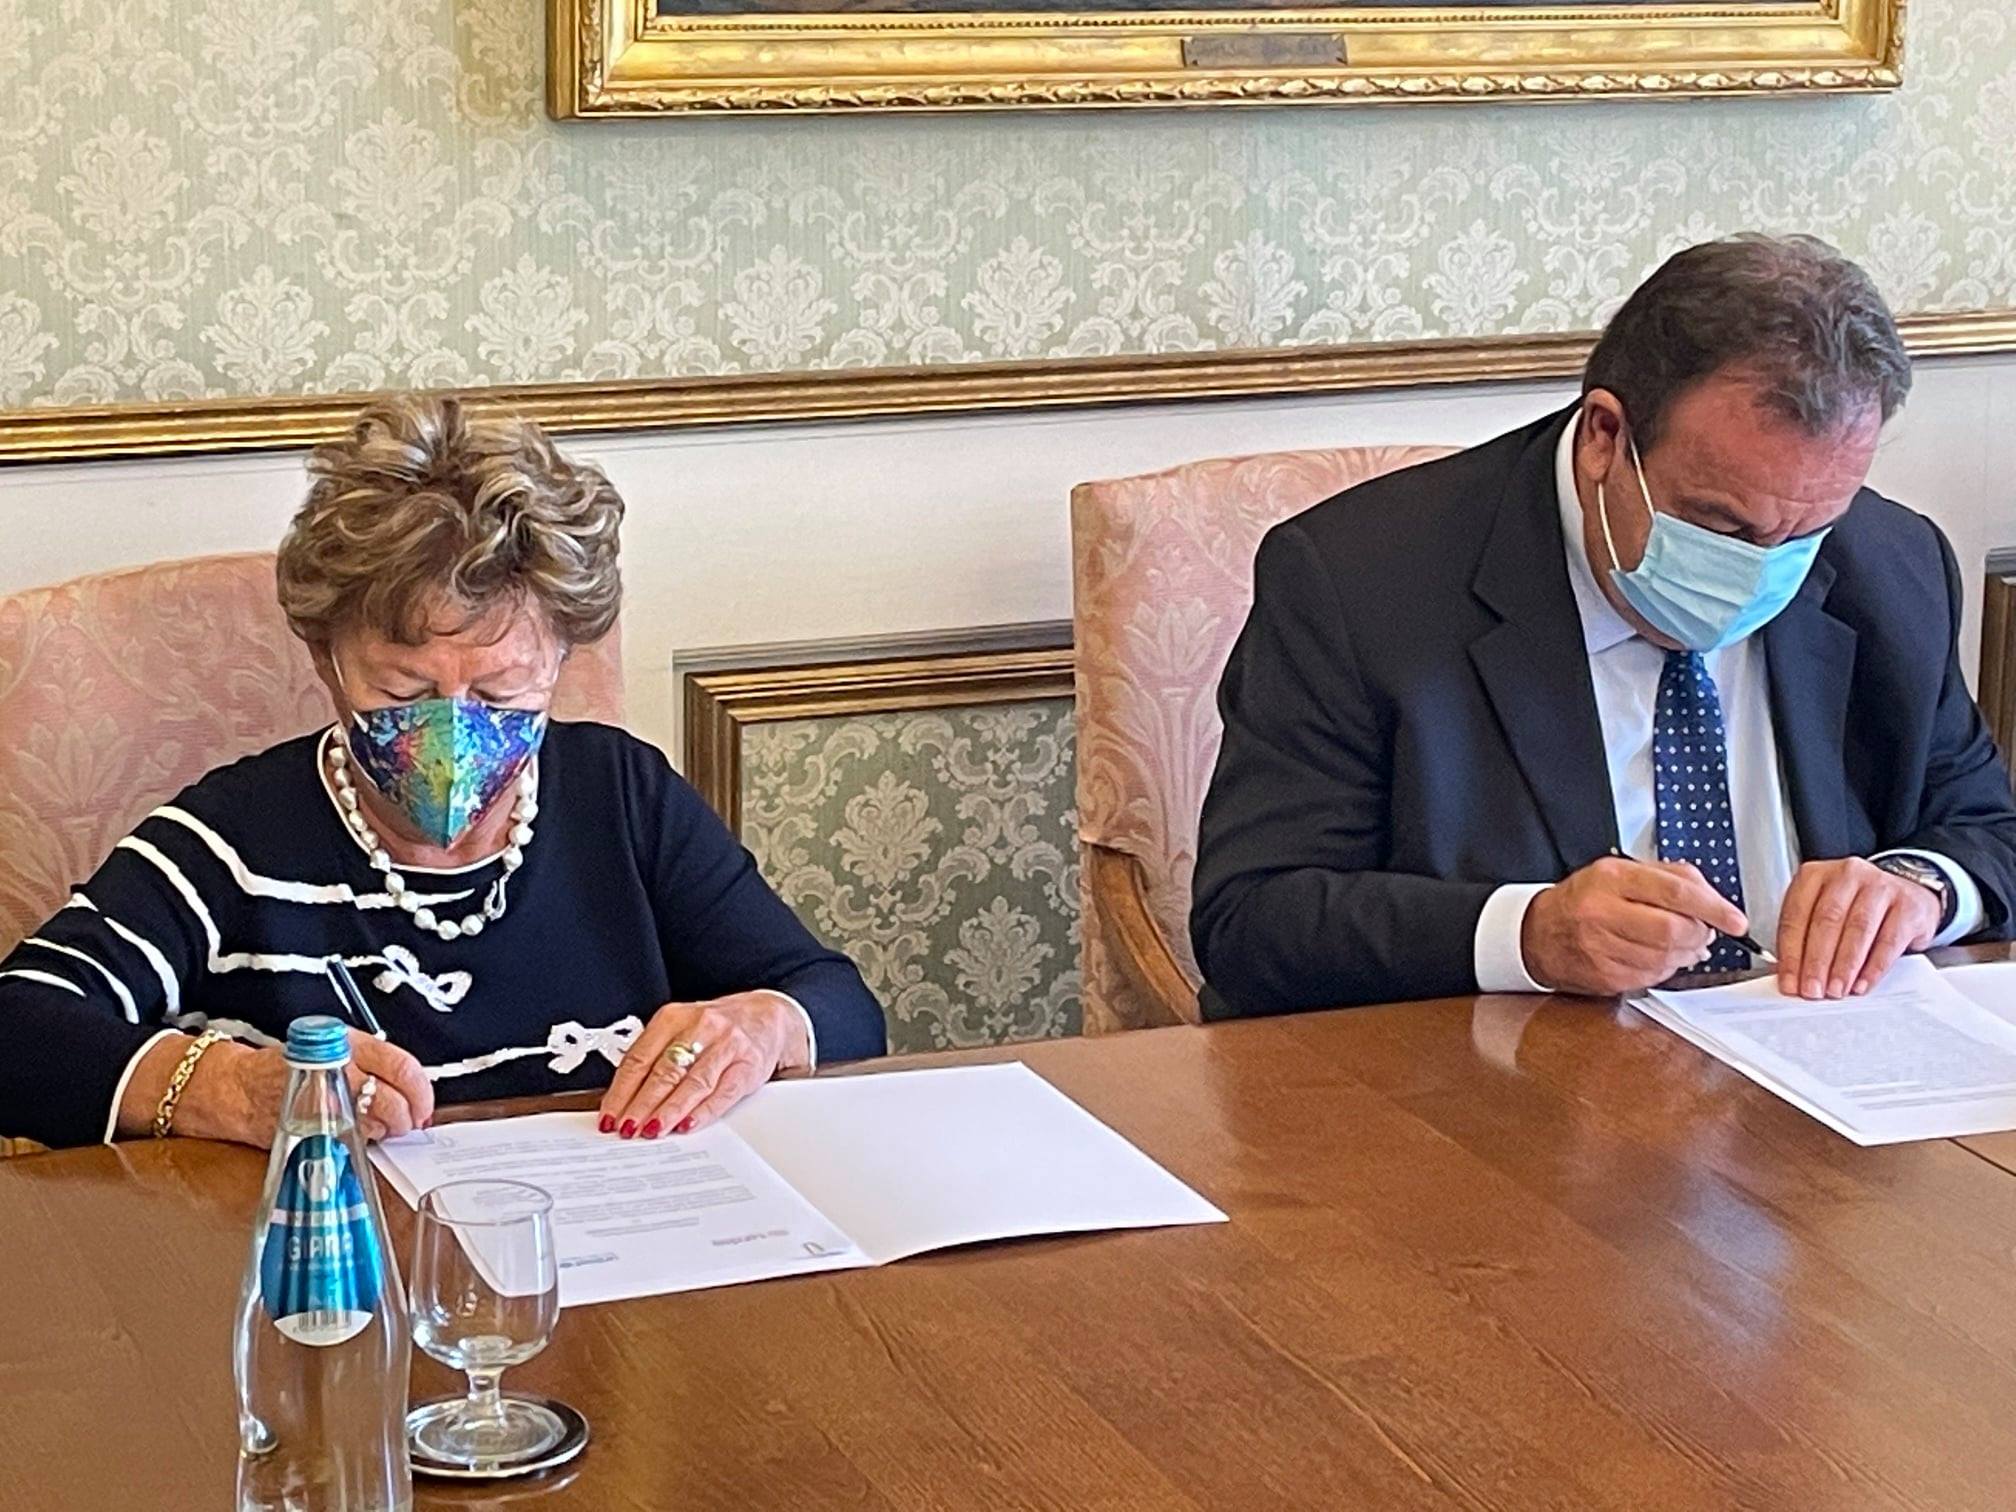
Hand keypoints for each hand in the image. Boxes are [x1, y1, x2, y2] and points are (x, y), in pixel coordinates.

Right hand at [150, 1029, 432, 1146]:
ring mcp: (322, 1096)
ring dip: (387, 1129)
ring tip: (386, 1129)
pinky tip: (361, 1135)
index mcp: (349, 1042)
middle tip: (410, 1122)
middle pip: (392, 1097)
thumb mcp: (334, 1050)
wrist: (240, 1088)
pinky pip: (349, 1135)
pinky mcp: (309, 1122)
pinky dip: (363, 1139)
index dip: (421, 1090)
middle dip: (407, 1116)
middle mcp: (337, 1066)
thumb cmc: (291, 1069)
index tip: (425, 1105)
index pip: (401, 1064)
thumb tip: (410, 1089)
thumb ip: (371, 1065)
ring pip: (374, 1119)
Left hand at [598, 992, 808, 1139]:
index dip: (621, 1091)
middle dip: (642, 1105)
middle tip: (627, 1128)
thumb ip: (654, 1058)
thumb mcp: (680, 1030)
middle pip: (664, 1071)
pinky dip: (703, 1112)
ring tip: (652, 1131)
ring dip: (669, 1111)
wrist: (767, 1017)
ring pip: (692, 1083)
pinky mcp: (748, 1065)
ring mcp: (726, 1045)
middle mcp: (700, 1027)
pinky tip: (687, 1125)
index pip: (639, 1058)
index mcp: (673, 1017)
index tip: (609, 1116)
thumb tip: (623, 1100)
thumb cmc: (715, 1030)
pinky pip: (722, 1093)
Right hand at [1521, 856, 1749, 996]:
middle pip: (1673, 930)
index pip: (1674, 892)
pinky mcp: (1605, 976)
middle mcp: (1602, 912)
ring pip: (1666, 958)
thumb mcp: (1622, 872)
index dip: (1713, 908)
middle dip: (1698, 934)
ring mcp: (1601, 948)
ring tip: (1679, 943)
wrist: (1539, 933)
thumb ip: (1670, 877)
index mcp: (1612, 879)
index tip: (1735, 920)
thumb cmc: (1585, 899)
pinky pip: (1653, 977)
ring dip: (1685, 954)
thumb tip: (1711, 900)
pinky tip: (1656, 956)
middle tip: (1703, 932)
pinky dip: (1665, 968)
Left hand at [1775, 858, 1941, 998]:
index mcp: (1815, 875)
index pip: (1796, 915)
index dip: (1791, 953)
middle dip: (1816, 962)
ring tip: (1836, 990)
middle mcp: (1847, 874)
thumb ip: (1805, 938)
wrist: (1906, 896)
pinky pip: (1889, 941)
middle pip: (1827, 921)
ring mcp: (1880, 886)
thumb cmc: (1855, 907)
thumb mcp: (1824, 913)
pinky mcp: (1909, 905)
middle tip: (1812, 990)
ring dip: (1844, 966)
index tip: (1789, 982)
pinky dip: (1873, 967)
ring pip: (1857, 929)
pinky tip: (1862, 984)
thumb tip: (1791, 977)